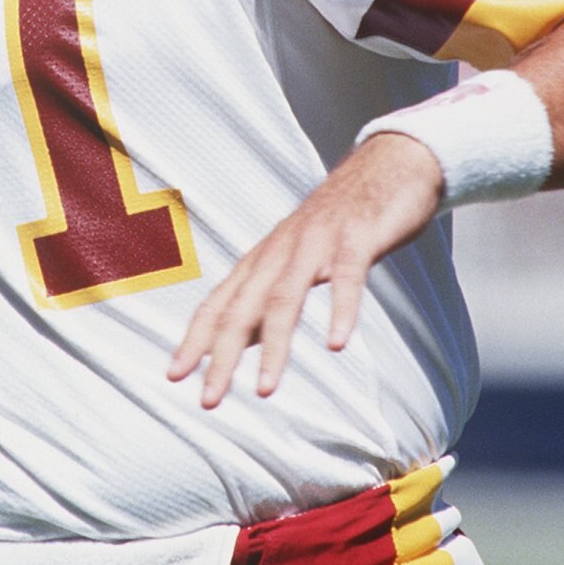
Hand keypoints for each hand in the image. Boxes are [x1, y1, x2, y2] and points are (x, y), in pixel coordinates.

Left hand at [168, 133, 443, 405]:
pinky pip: (347, 277)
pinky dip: (340, 310)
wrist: (389, 165)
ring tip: (264, 388)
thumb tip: (242, 342)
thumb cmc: (340, 222)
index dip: (194, 340)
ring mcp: (317, 242)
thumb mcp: (297, 260)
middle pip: (242, 308)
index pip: (218, 304)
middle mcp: (281, 250)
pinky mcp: (357, 237)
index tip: (174, 377)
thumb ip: (269, 297)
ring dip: (272, 346)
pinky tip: (337, 343)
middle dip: (220, 356)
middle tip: (208, 399)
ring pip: (285, 297)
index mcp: (264, 259)